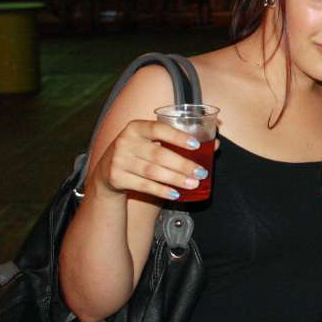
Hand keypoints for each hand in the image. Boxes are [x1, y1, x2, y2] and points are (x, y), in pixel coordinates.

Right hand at [92, 119, 212, 200]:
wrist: (107, 170)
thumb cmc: (139, 152)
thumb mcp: (153, 142)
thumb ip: (179, 142)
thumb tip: (215, 144)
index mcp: (136, 127)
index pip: (158, 129)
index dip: (177, 136)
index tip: (196, 145)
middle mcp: (125, 141)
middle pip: (158, 155)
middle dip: (183, 165)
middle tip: (201, 173)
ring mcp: (119, 160)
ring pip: (152, 172)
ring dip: (175, 179)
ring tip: (193, 184)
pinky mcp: (116, 177)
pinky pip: (143, 186)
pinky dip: (161, 190)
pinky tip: (176, 194)